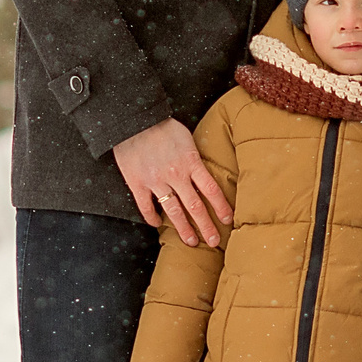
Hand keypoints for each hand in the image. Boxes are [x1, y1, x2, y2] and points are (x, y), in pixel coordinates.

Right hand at [113, 118, 230, 246]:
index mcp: (190, 162)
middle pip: (195, 206)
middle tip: (214, 241)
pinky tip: (158, 224)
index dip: (221, 207)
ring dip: (184, 229)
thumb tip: (203, 172)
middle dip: (206, 226)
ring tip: (191, 242)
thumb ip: (194, 157)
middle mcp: (176, 175)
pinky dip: (152, 218)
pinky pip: (146, 206)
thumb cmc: (162, 125)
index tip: (228, 220)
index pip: (211, 190)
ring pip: (173, 211)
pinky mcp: (137, 183)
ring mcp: (156, 181)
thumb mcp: (186, 137)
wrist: (134, 119)